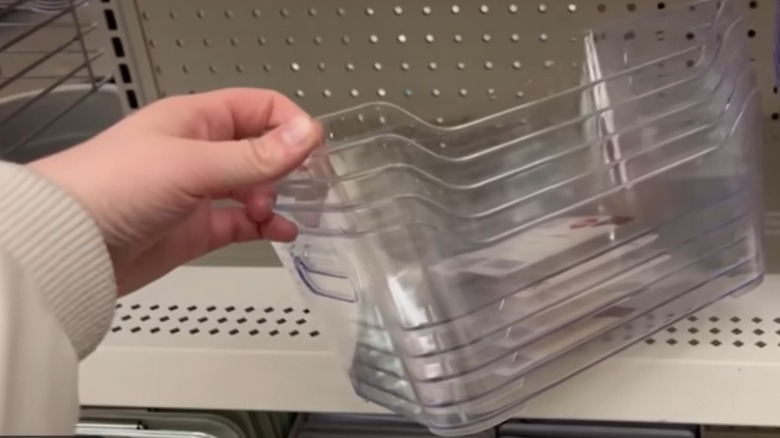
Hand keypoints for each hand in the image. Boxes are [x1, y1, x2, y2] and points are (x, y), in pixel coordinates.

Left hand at [28, 88, 322, 295]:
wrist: (68, 246)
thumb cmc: (113, 187)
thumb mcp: (192, 165)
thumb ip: (254, 155)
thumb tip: (307, 134)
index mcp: (195, 119)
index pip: (259, 108)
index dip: (290, 125)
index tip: (312, 151)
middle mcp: (199, 151)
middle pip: (260, 149)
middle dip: (286, 165)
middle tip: (306, 185)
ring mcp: (198, 192)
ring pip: (254, 188)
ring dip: (276, 198)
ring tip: (280, 211)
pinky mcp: (197, 230)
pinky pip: (243, 223)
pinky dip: (266, 226)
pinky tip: (283, 232)